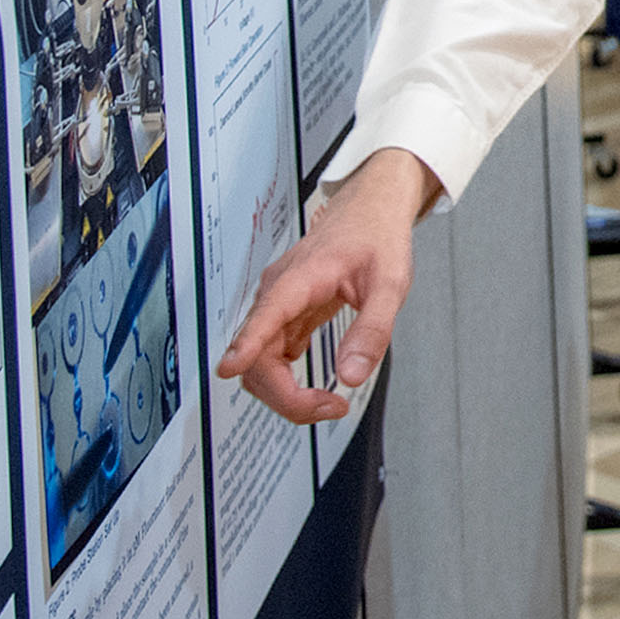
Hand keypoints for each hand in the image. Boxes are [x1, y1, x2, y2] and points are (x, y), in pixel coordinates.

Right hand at [216, 146, 437, 422]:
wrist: (370, 210)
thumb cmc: (378, 238)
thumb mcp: (391, 283)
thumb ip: (373, 329)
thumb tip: (350, 376)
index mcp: (301, 277)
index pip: (267, 313)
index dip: (246, 344)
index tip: (228, 367)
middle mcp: (278, 292)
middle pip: (257, 355)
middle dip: (286, 394)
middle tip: (333, 408)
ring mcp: (277, 306)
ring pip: (260, 363)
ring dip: (287, 394)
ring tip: (330, 404)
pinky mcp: (284, 316)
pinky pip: (272, 358)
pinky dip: (289, 383)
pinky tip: (318, 392)